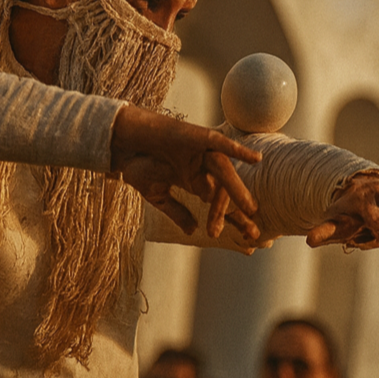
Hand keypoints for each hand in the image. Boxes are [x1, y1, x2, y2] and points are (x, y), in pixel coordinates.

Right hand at [110, 105, 262, 239]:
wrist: (123, 142)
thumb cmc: (138, 165)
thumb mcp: (158, 195)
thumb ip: (177, 211)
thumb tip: (193, 231)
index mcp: (195, 180)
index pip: (220, 202)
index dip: (234, 220)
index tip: (249, 240)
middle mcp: (202, 166)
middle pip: (227, 190)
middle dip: (240, 211)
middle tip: (254, 233)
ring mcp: (201, 151)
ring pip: (225, 171)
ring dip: (238, 190)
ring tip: (250, 209)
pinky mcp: (198, 137)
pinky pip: (222, 144)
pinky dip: (238, 150)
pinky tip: (255, 160)